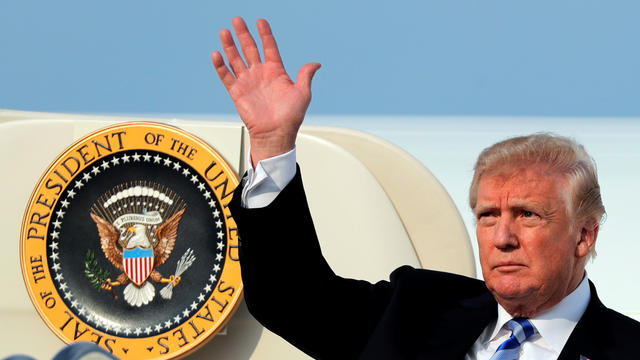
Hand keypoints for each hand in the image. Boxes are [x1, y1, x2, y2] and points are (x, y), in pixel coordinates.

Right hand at [212, 17, 320, 166]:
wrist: (276, 134)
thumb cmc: (290, 117)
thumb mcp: (303, 93)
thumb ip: (305, 76)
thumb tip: (316, 64)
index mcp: (276, 71)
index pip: (269, 47)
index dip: (265, 34)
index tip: (261, 21)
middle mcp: (260, 74)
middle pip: (250, 49)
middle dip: (243, 34)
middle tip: (237, 20)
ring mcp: (248, 82)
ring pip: (236, 59)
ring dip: (230, 46)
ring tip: (225, 32)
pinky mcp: (237, 92)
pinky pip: (227, 76)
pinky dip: (221, 66)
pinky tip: (217, 54)